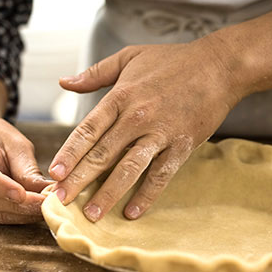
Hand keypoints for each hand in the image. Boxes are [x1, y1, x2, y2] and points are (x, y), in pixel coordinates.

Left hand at [49, 37, 242, 221]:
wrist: (218, 66)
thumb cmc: (173, 61)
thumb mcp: (129, 57)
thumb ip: (95, 73)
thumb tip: (64, 82)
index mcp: (121, 97)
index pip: (88, 130)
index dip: (69, 153)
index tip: (54, 174)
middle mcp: (137, 117)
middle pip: (102, 154)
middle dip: (79, 180)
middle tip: (61, 200)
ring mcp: (160, 133)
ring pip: (129, 168)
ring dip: (108, 193)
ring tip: (92, 214)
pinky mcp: (181, 146)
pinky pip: (161, 174)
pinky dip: (146, 194)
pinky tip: (132, 212)